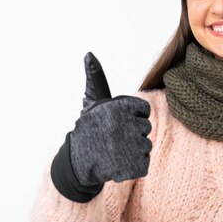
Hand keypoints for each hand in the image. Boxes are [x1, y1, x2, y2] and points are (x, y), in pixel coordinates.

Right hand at [69, 52, 152, 185]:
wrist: (76, 162)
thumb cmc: (88, 128)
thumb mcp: (92, 101)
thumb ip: (95, 77)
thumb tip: (89, 54)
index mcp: (118, 107)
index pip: (144, 110)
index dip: (134, 117)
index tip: (119, 122)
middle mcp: (124, 125)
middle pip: (146, 128)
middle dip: (133, 134)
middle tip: (114, 139)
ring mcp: (128, 147)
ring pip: (146, 147)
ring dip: (134, 151)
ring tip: (115, 151)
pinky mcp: (131, 167)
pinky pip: (144, 164)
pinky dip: (134, 167)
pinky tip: (119, 164)